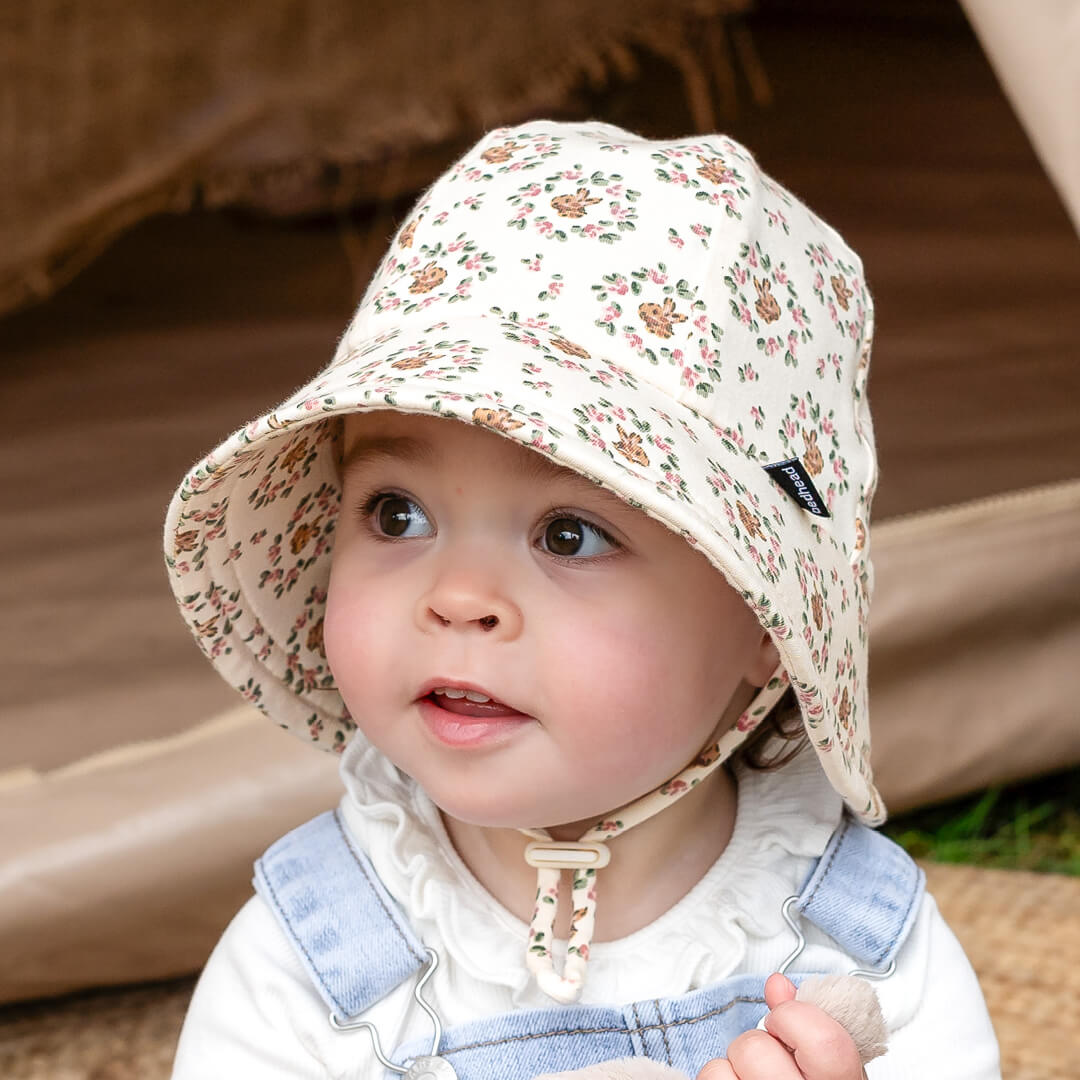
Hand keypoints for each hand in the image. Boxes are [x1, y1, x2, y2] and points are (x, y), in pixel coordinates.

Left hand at [695, 974, 866, 1079]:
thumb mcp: (833, 1073)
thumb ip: (810, 1027)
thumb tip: (778, 986)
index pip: (823, 1041)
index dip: (794, 1016)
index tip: (787, 1022)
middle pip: (756, 1048)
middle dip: (757, 1046)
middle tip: (773, 1064)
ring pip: (720, 1068)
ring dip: (731, 1070)